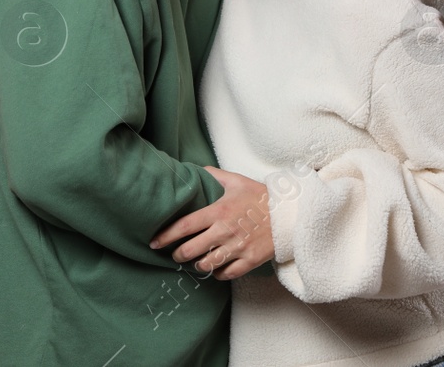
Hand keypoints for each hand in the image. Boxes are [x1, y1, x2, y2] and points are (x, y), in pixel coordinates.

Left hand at [148, 167, 273, 279]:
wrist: (289, 213)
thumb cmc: (260, 197)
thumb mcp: (236, 181)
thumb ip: (213, 175)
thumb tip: (192, 169)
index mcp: (219, 211)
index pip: (184, 226)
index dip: (165, 236)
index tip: (154, 242)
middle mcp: (225, 231)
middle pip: (190, 250)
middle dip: (177, 254)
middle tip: (175, 253)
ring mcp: (238, 248)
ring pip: (206, 265)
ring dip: (197, 265)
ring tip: (195, 260)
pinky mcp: (249, 260)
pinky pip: (225, 274)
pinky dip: (217, 273)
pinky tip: (215, 267)